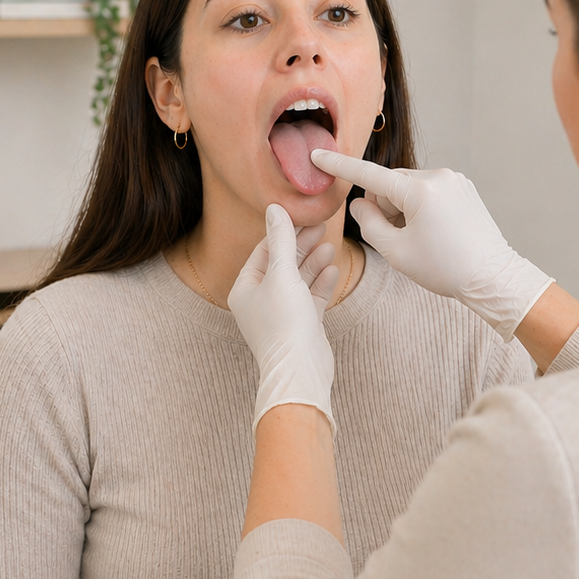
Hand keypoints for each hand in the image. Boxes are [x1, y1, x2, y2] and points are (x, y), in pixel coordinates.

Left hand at [228, 204, 340, 431]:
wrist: (300, 370)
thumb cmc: (284, 323)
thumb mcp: (282, 275)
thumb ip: (281, 240)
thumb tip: (275, 208)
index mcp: (245, 288)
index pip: (263, 251)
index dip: (283, 231)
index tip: (304, 215)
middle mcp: (260, 300)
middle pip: (282, 263)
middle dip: (301, 245)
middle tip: (321, 225)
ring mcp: (281, 313)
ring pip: (298, 280)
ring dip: (313, 262)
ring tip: (329, 245)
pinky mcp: (301, 325)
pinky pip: (310, 297)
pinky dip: (320, 282)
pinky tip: (333, 268)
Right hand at [310, 152, 552, 340]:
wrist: (492, 277)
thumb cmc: (445, 268)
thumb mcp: (396, 252)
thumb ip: (369, 223)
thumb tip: (359, 203)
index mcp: (419, 191)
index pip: (369, 174)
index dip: (339, 166)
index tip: (317, 154)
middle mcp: (438, 177)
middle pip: (390, 183)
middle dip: (384, 206)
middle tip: (395, 238)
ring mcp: (454, 180)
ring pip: (409, 187)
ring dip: (402, 207)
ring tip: (418, 238)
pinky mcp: (464, 187)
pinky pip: (429, 190)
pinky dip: (420, 207)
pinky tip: (433, 232)